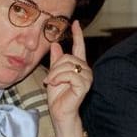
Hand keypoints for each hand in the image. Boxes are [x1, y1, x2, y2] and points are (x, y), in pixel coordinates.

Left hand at [45, 21, 91, 136]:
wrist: (60, 113)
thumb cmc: (58, 97)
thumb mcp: (53, 75)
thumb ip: (55, 60)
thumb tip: (55, 44)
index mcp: (79, 66)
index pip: (79, 47)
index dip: (78, 34)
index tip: (75, 23)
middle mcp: (86, 70)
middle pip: (67, 57)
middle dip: (55, 67)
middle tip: (49, 79)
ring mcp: (87, 77)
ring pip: (68, 65)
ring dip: (55, 74)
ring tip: (52, 83)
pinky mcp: (85, 85)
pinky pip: (69, 74)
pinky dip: (59, 79)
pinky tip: (56, 85)